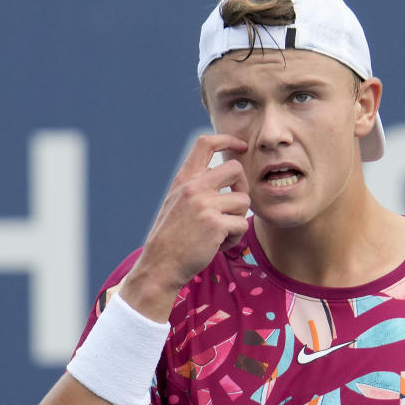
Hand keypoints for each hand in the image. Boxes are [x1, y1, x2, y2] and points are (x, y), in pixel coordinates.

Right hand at [120, 134, 249, 320]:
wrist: (160, 265)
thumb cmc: (172, 237)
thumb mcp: (176, 203)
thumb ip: (195, 187)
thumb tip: (223, 174)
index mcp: (184, 180)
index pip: (205, 143)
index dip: (227, 139)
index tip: (241, 146)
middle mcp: (194, 187)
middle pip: (235, 169)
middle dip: (243, 186)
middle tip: (236, 205)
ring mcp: (205, 205)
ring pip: (244, 201)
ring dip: (238, 219)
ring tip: (221, 233)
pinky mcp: (216, 224)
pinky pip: (242, 225)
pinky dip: (235, 238)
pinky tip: (219, 245)